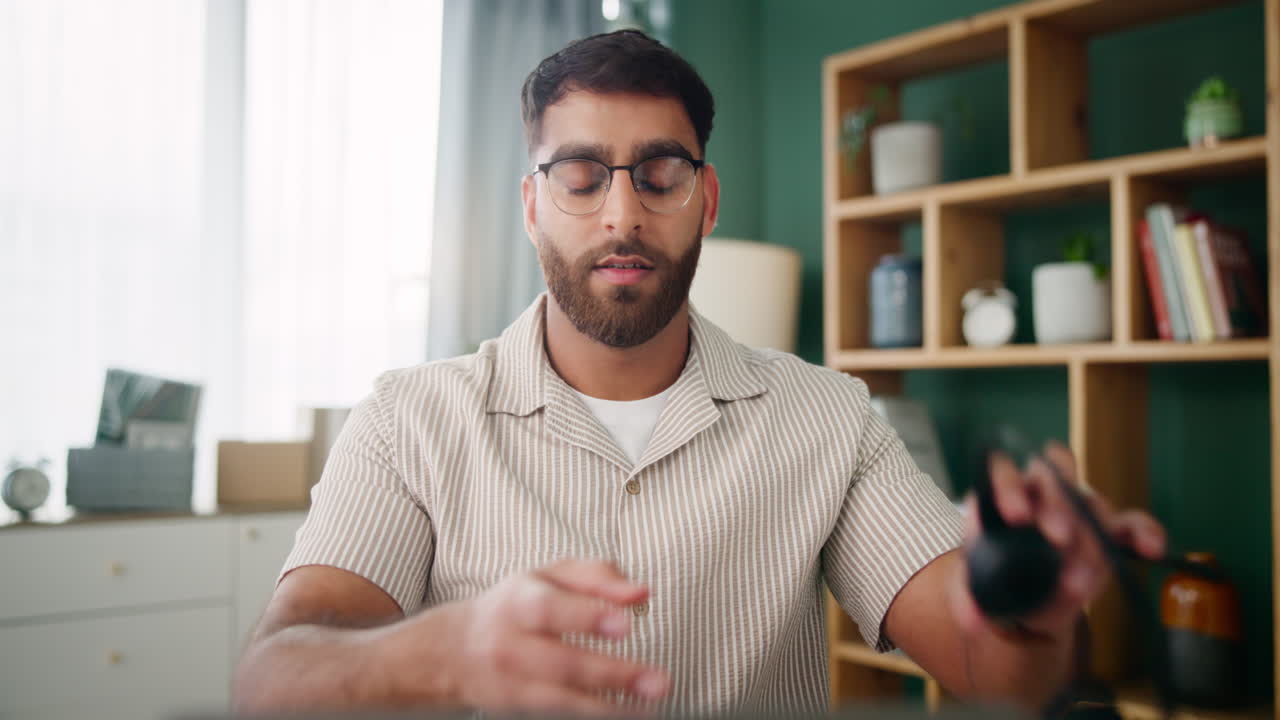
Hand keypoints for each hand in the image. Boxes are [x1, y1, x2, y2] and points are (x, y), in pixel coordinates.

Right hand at [396, 558, 669, 714]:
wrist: (454, 651)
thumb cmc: (517, 605)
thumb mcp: (550, 576)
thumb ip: (597, 577)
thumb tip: (641, 593)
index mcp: (520, 600)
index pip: (551, 608)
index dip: (587, 616)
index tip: (626, 624)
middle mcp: (512, 643)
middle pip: (562, 662)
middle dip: (613, 673)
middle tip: (657, 680)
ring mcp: (513, 681)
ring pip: (562, 698)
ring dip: (611, 705)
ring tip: (649, 705)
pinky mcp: (519, 707)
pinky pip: (561, 713)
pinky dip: (596, 714)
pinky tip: (627, 712)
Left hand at [951, 440, 1167, 639]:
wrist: (1026, 598)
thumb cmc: (995, 579)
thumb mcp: (973, 587)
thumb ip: (968, 601)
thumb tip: (970, 624)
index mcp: (1000, 496)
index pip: (1003, 471)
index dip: (1011, 487)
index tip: (1017, 516)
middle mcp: (1040, 494)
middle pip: (1052, 477)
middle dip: (1057, 505)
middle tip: (1059, 539)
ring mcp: (1076, 509)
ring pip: (1090, 504)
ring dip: (1090, 539)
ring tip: (1080, 582)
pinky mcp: (1107, 532)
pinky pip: (1131, 523)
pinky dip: (1144, 532)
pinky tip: (1150, 549)